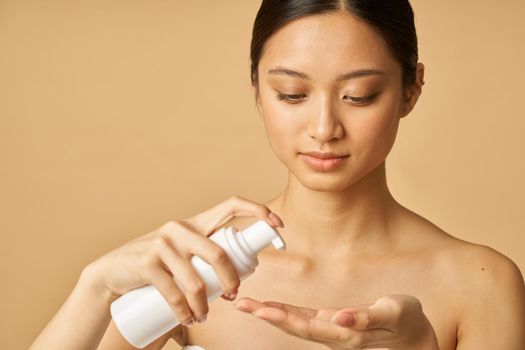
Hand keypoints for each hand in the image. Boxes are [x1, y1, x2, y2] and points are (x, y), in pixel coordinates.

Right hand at [85, 195, 283, 326]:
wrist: (111, 272)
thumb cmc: (156, 265)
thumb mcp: (181, 251)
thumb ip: (204, 252)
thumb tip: (241, 269)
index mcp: (195, 222)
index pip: (231, 205)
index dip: (258, 211)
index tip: (278, 226)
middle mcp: (180, 228)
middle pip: (220, 253)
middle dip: (232, 279)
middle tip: (232, 297)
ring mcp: (162, 243)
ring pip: (197, 280)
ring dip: (204, 306)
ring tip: (203, 316)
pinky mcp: (147, 263)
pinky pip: (174, 293)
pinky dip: (184, 312)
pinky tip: (188, 320)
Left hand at [234, 294, 438, 349]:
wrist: (416, 337)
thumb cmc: (407, 323)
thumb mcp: (393, 314)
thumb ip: (367, 317)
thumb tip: (341, 317)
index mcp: (346, 333)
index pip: (306, 326)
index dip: (281, 317)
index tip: (259, 308)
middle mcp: (334, 334)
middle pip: (294, 325)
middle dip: (266, 314)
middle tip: (241, 303)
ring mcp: (333, 330)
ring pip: (297, 323)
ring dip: (272, 314)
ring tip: (250, 305)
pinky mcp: (335, 323)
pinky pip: (306, 319)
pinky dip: (287, 313)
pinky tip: (273, 308)